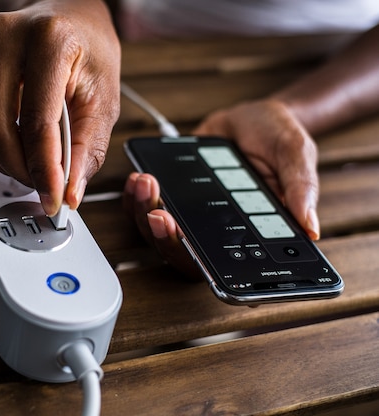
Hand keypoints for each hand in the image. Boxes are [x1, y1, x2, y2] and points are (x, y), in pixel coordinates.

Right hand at [0, 0, 120, 215]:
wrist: (70, 15)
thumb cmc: (89, 47)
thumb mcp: (103, 97)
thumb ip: (88, 147)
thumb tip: (69, 189)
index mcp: (48, 39)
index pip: (37, 121)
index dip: (44, 169)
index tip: (54, 197)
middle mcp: (5, 38)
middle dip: (20, 171)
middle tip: (44, 187)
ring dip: (2, 162)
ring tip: (32, 169)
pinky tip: (18, 146)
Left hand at [123, 99, 319, 274]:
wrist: (251, 116)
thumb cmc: (277, 139)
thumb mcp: (296, 154)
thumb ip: (301, 188)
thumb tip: (311, 229)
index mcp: (249, 234)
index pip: (223, 267)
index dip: (200, 263)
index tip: (185, 239)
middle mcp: (216, 231)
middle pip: (182, 253)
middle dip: (164, 237)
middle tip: (160, 213)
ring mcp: (191, 215)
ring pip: (158, 232)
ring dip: (145, 213)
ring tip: (146, 185)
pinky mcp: (171, 196)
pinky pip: (146, 206)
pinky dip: (136, 197)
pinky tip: (138, 178)